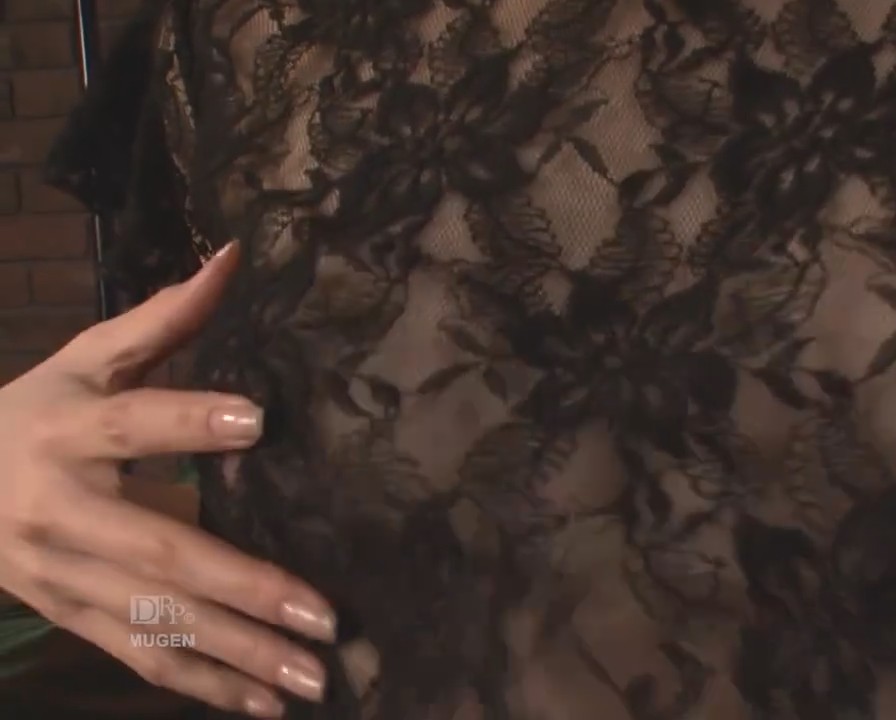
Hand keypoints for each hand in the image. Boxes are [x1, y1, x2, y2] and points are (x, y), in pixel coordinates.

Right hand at [0, 244, 332, 717]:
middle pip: (158, 550)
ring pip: (156, 621)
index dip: (189, 421)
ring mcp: (64, 577)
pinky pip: (141, 657)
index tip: (258, 422)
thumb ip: (162, 318)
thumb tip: (233, 256)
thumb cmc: (37, 412)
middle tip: (324, 613)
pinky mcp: (72, 618)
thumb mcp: (86, 360)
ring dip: (238, 656)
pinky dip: (203, 686)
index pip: (132, 422)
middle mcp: (62, 511)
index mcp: (68, 429)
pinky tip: (267, 707)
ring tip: (315, 678)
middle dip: (245, 586)